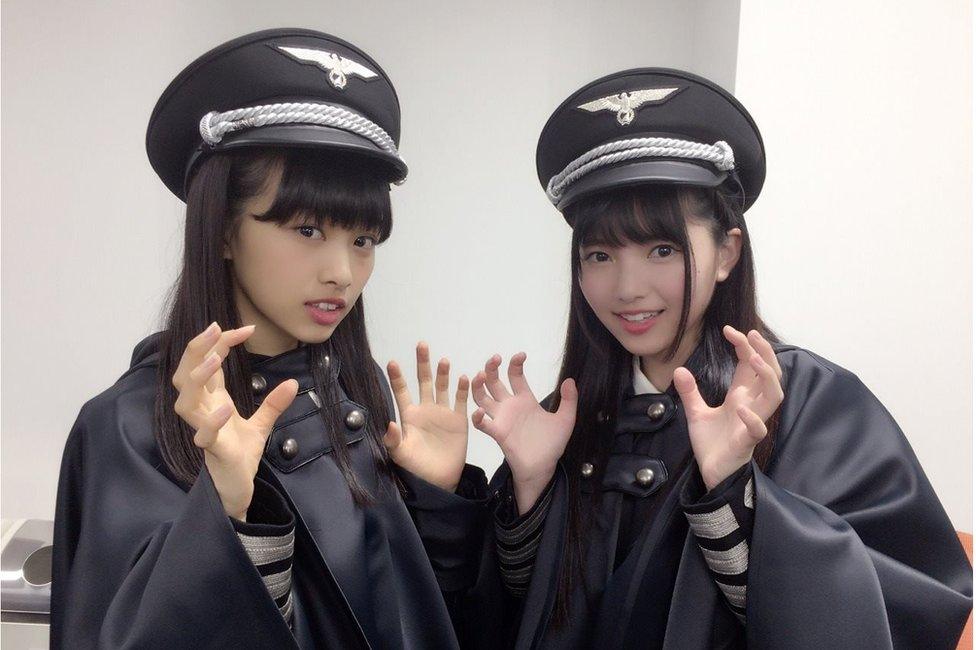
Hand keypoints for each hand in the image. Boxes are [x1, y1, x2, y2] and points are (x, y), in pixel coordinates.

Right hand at [172, 322, 298, 519]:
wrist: (237, 486)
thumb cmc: (240, 453)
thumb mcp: (262, 424)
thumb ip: (273, 404)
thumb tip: (292, 383)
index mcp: (211, 399)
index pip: (208, 362)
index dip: (221, 342)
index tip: (246, 328)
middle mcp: (202, 410)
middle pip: (186, 373)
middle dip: (197, 349)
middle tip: (214, 328)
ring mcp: (203, 429)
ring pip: (185, 400)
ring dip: (198, 378)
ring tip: (215, 361)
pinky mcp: (211, 450)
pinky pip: (203, 434)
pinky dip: (212, 421)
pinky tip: (226, 408)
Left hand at [384, 342, 469, 492]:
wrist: (437, 480)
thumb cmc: (414, 467)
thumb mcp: (400, 453)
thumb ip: (393, 438)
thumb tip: (388, 424)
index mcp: (409, 415)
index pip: (402, 391)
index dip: (397, 377)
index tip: (392, 362)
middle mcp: (426, 410)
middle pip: (424, 382)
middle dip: (422, 364)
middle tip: (422, 345)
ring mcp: (443, 414)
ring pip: (443, 388)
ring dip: (443, 374)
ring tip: (443, 360)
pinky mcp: (459, 420)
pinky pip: (460, 401)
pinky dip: (462, 390)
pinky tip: (465, 377)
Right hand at [471, 353, 576, 513]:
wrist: (544, 467)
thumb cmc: (552, 444)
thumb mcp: (565, 420)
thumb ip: (569, 401)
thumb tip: (569, 379)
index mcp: (525, 399)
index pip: (515, 375)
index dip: (515, 363)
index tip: (521, 355)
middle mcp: (510, 406)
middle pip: (494, 381)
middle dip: (491, 368)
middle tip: (495, 359)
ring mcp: (501, 418)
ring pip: (482, 398)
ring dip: (479, 386)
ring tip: (480, 376)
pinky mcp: (497, 433)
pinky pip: (482, 424)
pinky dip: (477, 417)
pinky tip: (479, 412)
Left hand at [674, 326, 783, 490]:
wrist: (712, 472)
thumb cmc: (712, 443)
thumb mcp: (695, 413)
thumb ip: (690, 392)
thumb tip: (679, 369)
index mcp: (741, 396)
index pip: (750, 365)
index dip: (745, 346)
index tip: (729, 330)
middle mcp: (751, 405)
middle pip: (769, 373)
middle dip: (764, 352)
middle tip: (751, 334)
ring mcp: (752, 422)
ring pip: (774, 396)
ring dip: (767, 376)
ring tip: (753, 358)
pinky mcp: (747, 441)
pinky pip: (758, 429)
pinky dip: (752, 417)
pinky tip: (740, 406)